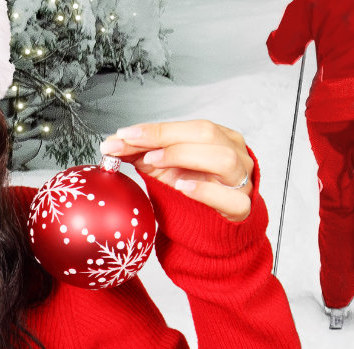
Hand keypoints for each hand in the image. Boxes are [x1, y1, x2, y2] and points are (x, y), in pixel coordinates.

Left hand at [99, 120, 253, 221]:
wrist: (212, 227)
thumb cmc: (192, 190)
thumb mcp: (164, 167)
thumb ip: (141, 152)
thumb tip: (111, 142)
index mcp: (220, 138)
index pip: (189, 126)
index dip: (156, 129)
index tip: (125, 134)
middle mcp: (235, 154)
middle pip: (207, 134)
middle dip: (167, 138)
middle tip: (136, 147)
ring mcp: (241, 181)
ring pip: (224, 159)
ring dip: (185, 156)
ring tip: (155, 163)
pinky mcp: (241, 209)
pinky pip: (231, 198)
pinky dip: (206, 191)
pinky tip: (183, 187)